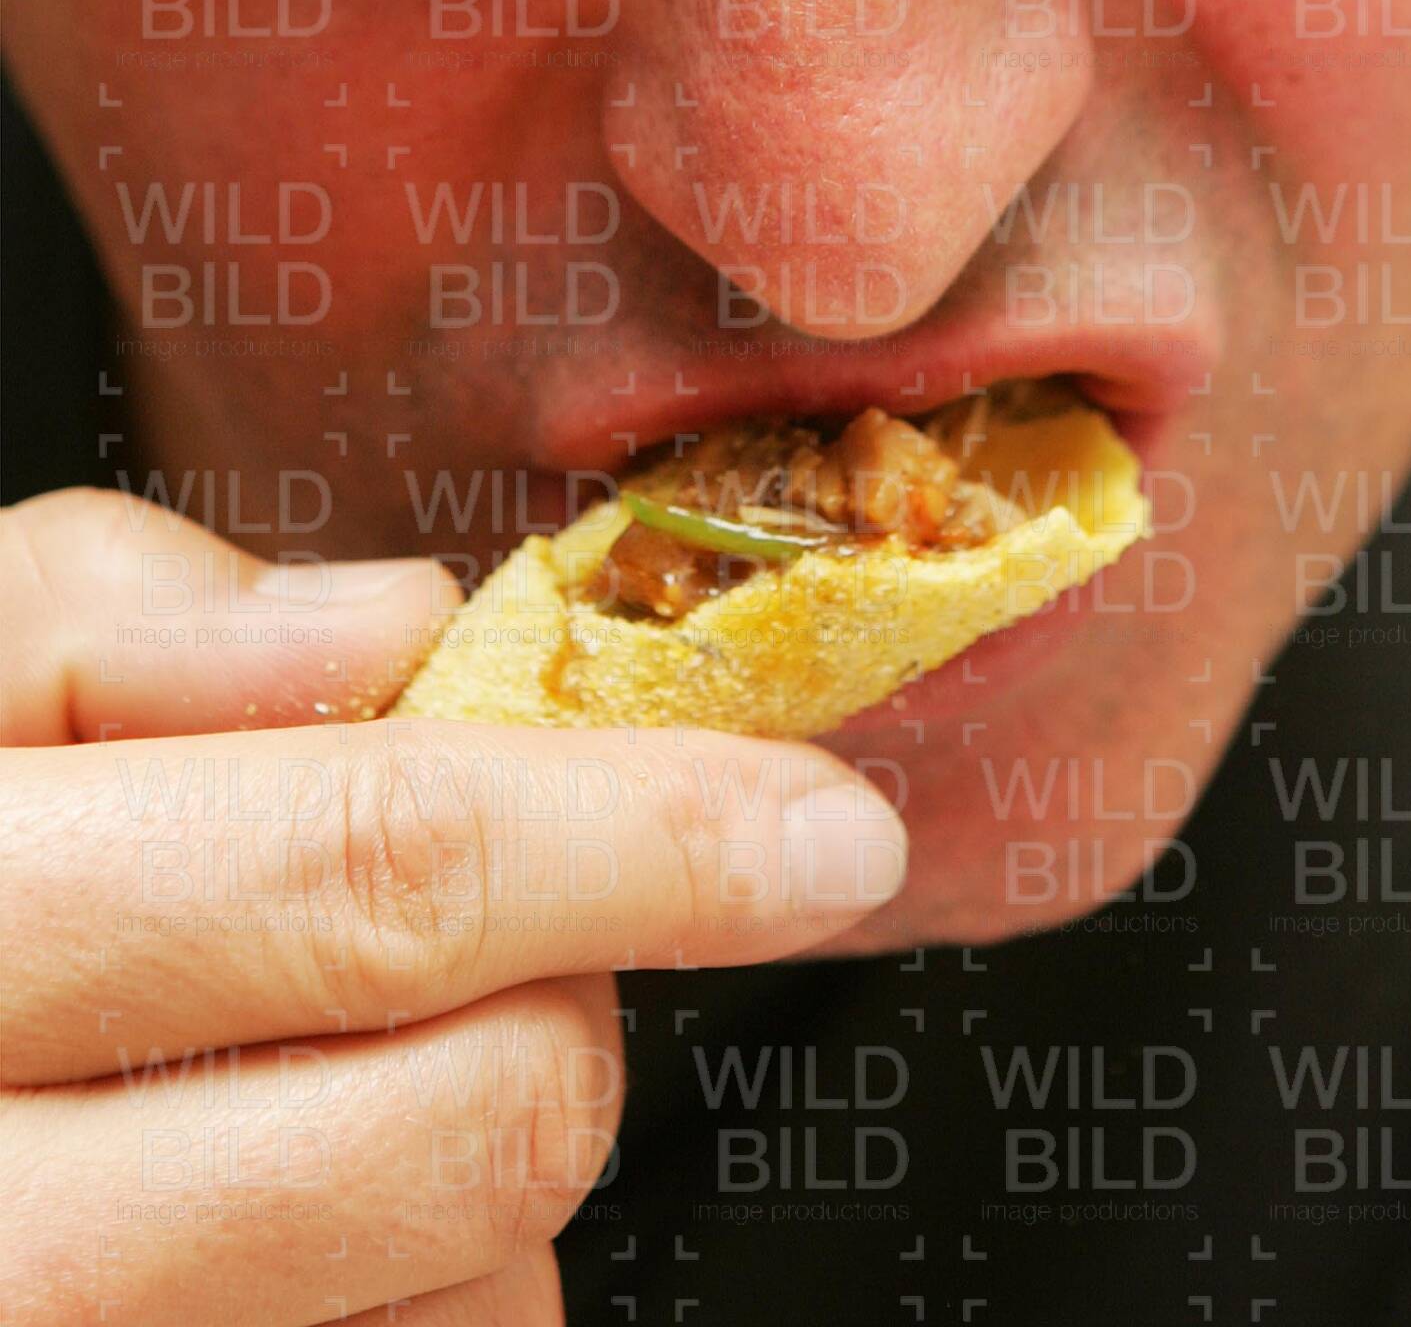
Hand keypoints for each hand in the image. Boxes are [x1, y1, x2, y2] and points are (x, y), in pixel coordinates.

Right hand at [0, 489, 907, 1323]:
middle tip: (488, 936)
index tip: (819, 825)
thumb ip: (119, 622)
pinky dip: (426, 1290)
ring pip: (467, 1290)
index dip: (638, 834)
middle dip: (562, 995)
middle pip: (464, 1111)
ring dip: (482, 1168)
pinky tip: (298, 1223)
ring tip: (309, 1081)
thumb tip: (395, 628)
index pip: (365, 869)